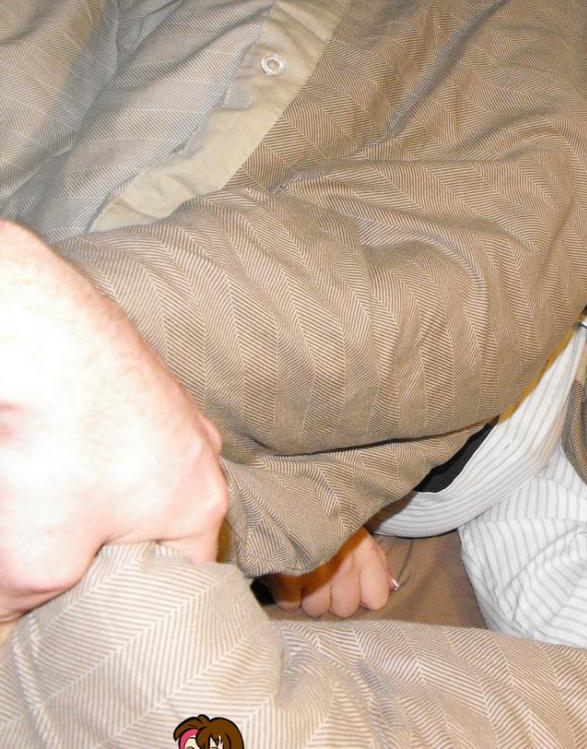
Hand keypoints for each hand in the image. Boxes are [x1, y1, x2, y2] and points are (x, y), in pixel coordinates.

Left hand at [0, 220, 227, 620]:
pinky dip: (80, 440)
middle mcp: (199, 449)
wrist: (39, 341)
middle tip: (60, 548)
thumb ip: (33, 603)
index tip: (98, 605)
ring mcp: (172, 403)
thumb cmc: (60, 449)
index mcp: (202, 502)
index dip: (142, 596)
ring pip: (134, 467)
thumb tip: (14, 611)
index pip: (188, 573)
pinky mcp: (136, 369)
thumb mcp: (40, 562)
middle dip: (111, 537)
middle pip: (159, 516)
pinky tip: (41, 441)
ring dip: (92, 485)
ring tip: (43, 486)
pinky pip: (114, 425)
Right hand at [263, 527, 394, 617]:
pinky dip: (287, 594)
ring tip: (304, 574)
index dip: (363, 595)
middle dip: (334, 598)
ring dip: (309, 597)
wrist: (285, 497)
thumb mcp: (357, 531)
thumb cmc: (325, 517)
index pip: (377, 599)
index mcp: (364, 552)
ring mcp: (315, 573)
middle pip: (345, 609)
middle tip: (324, 577)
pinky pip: (291, 605)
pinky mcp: (286, 578)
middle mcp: (344, 565)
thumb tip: (393, 587)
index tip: (352, 584)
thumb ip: (378, 561)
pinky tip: (288, 575)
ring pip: (317, 610)